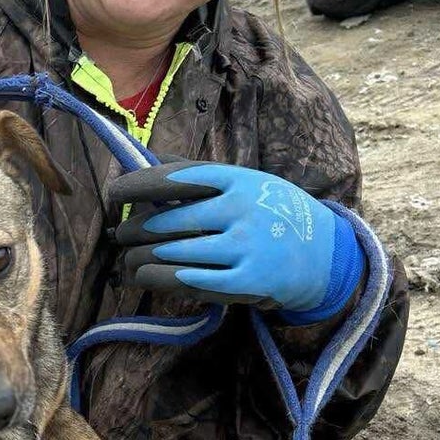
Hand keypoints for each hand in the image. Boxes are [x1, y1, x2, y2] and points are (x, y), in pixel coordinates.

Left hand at [108, 161, 363, 320]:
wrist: (324, 253)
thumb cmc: (272, 212)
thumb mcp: (245, 182)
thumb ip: (197, 173)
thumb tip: (145, 158)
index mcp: (237, 180)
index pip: (175, 178)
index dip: (138, 185)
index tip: (115, 192)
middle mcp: (240, 210)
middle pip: (168, 221)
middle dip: (135, 230)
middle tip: (121, 235)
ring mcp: (244, 247)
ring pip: (173, 253)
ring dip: (140, 258)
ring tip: (127, 259)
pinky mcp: (246, 281)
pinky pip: (190, 281)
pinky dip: (160, 279)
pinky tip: (144, 277)